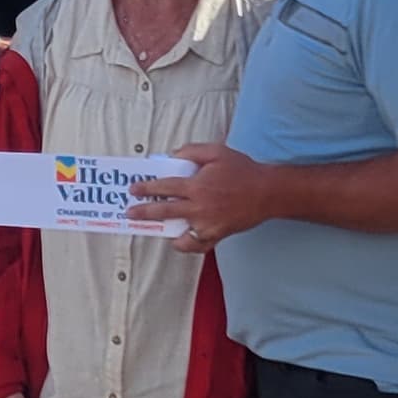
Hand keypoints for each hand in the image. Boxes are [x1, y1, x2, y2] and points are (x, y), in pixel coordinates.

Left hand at [131, 142, 275, 253]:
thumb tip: (172, 156)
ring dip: (165, 232)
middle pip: (164, 211)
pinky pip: (197, 245)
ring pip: (180, 234)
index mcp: (197, 185)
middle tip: (131, 214)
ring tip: (155, 229)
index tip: (134, 190)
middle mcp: (199, 207)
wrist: (267, 192)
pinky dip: (187, 245)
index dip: (146, 188)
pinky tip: (179, 240)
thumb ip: (191, 151)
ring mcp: (208, 224)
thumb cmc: (242, 170)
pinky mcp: (218, 234)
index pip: (164, 187)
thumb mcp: (216, 152)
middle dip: (144, 212)